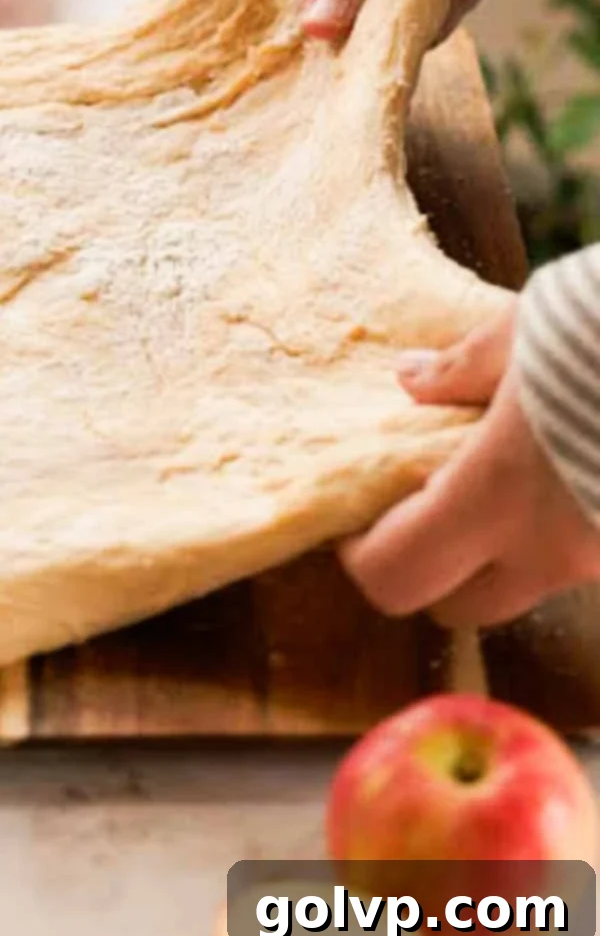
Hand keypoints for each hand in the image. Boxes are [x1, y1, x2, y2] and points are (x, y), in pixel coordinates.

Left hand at [341, 305, 599, 624]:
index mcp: (495, 494)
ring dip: (497, 552)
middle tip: (423, 498)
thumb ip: (460, 368)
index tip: (357, 515)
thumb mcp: (523, 328)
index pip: (397, 577)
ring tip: (497, 471)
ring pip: (527, 587)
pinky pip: (581, 559)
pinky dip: (556, 531)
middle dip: (429, 567)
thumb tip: (410, 382)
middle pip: (459, 607)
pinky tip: (560, 465)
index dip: (363, 557)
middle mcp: (551, 549)